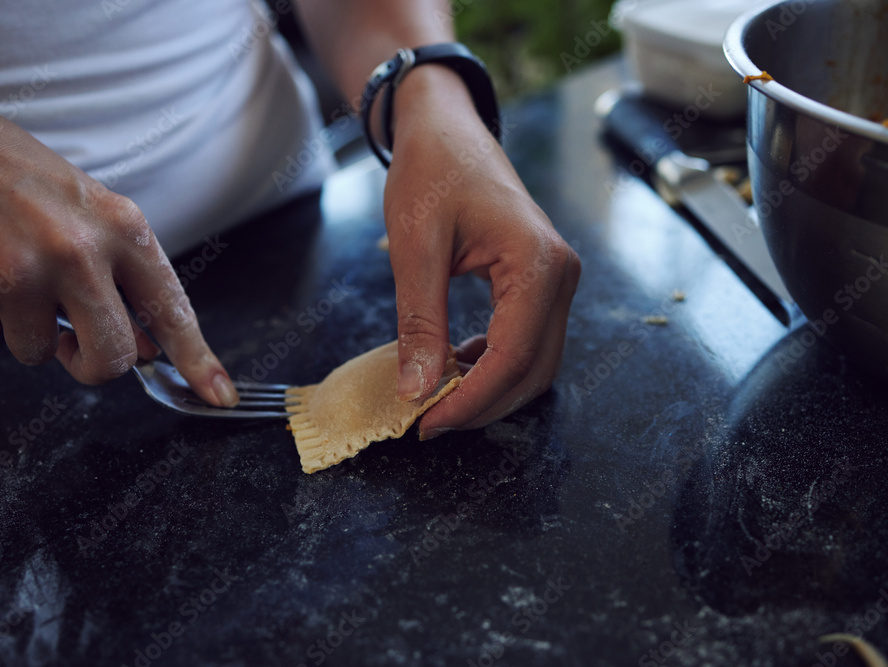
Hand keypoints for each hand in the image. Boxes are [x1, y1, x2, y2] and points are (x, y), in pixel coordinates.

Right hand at [0, 70, 237, 405]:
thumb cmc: (13, 172)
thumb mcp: (88, 210)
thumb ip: (122, 278)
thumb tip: (149, 347)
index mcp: (121, 226)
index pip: (172, 307)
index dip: (199, 359)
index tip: (219, 395)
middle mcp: (78, 251)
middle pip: (114, 356)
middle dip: (93, 364)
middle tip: (73, 345)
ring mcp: (21, 272)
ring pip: (39, 354)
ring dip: (25, 330)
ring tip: (8, 273)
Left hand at [383, 66, 580, 435]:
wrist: (446, 128)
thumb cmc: (431, 171)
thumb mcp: (415, 247)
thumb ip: (420, 322)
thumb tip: (417, 390)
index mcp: (538, 263)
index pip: (515, 356)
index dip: (472, 400)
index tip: (427, 422)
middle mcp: (561, 274)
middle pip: (534, 369)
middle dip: (483, 404)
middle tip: (428, 421)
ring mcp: (557, 279)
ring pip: (536, 362)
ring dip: (490, 389)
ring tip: (438, 397)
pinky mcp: (542, 282)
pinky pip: (527, 341)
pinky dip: (495, 365)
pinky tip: (457, 364)